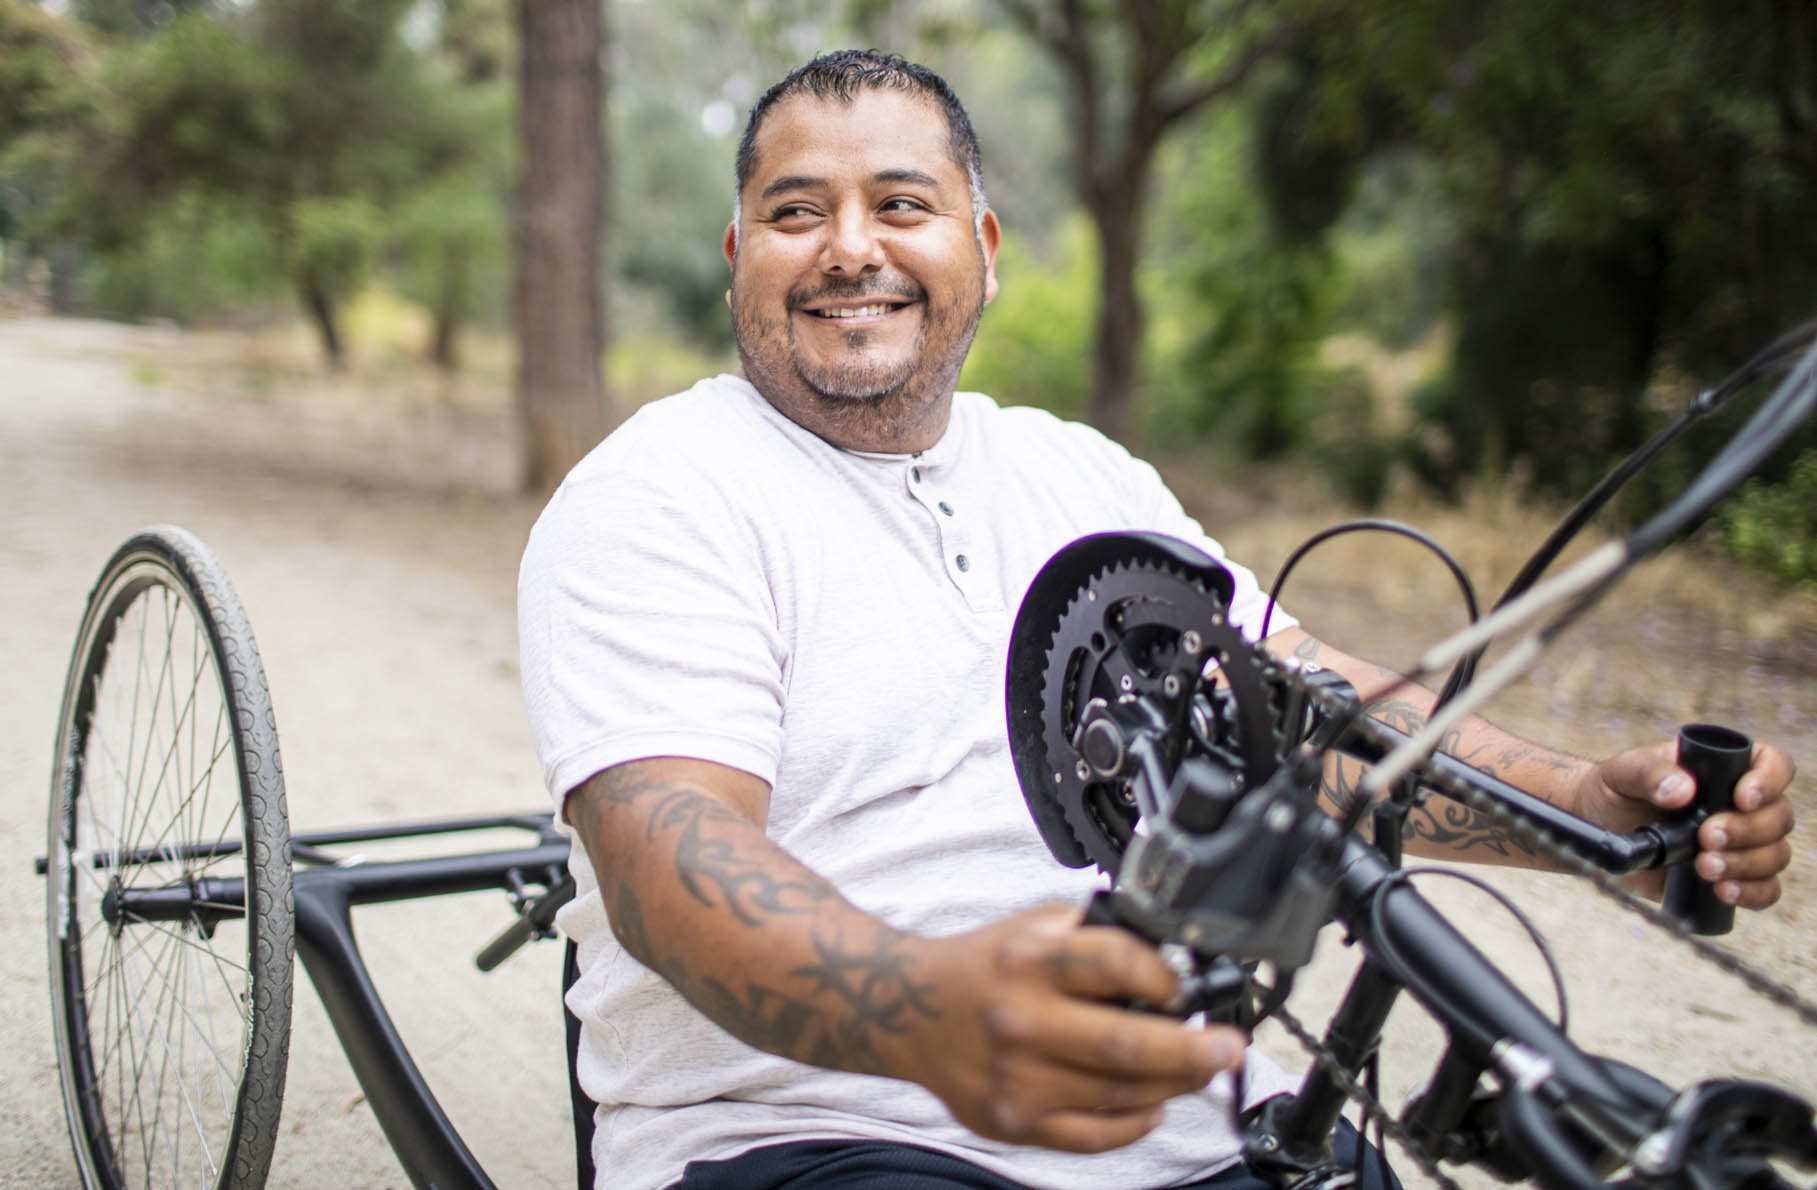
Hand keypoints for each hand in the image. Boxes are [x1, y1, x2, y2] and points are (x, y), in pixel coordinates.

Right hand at [890, 905, 1245, 1152]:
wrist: (907, 1010)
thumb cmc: (984, 966)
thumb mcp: (1034, 925)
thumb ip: (1096, 935)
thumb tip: (1172, 959)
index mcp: (1029, 960)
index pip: (1118, 964)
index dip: (1167, 979)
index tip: (1185, 988)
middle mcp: (1021, 1020)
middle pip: (1128, 1044)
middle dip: (1195, 1049)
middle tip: (1228, 1047)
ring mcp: (1018, 1078)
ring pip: (1121, 1094)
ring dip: (1175, 1084)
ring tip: (1197, 1071)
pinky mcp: (1014, 1121)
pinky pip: (1094, 1136)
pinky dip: (1136, 1123)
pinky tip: (1153, 1105)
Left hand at [1570, 739, 1795, 907]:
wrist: (1595, 827)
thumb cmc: (1614, 790)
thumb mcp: (1623, 772)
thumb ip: (1649, 773)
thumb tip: (1682, 791)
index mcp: (1725, 768)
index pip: (1773, 765)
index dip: (1768, 781)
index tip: (1742, 798)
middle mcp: (1740, 805)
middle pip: (1778, 817)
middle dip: (1748, 831)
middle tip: (1706, 837)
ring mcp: (1740, 842)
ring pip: (1774, 854)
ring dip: (1746, 864)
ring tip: (1704, 866)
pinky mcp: (1730, 876)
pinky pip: (1765, 889)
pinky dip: (1752, 893)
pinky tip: (1723, 891)